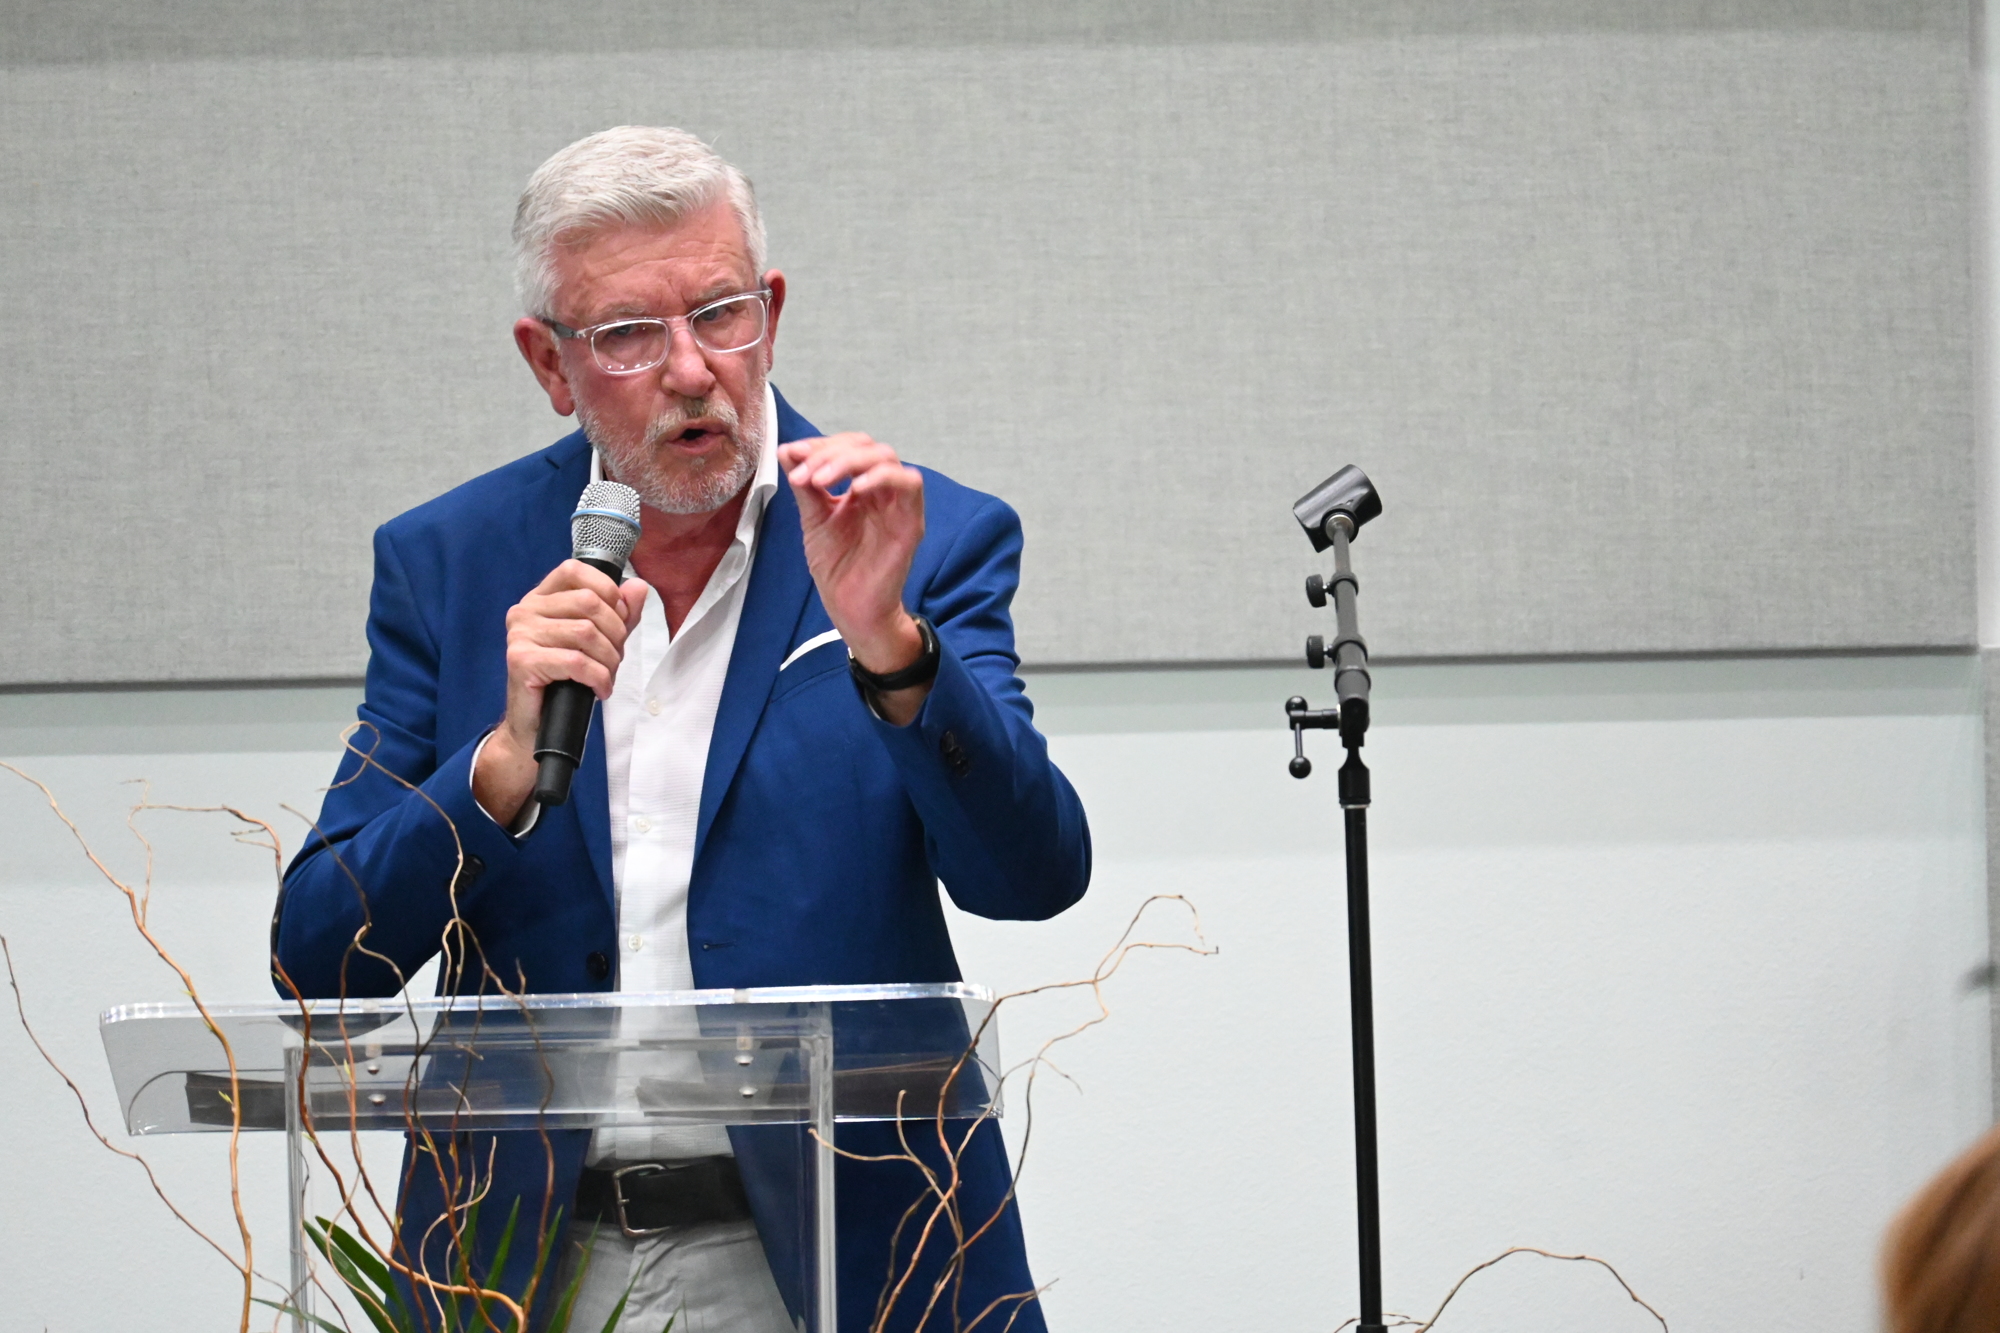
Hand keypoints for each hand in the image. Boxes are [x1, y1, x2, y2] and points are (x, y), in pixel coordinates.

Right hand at [473, 560, 648, 824]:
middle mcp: (525, 611)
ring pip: (586, 633)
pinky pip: (576, 661)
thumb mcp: (599, 641)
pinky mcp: (522, 661)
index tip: (619, 618)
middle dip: (615, 632)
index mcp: (541, 598)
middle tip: (615, 658)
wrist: (536, 725)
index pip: (574, 570)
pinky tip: (599, 690)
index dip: (606, 590)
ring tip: (607, 676)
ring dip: (609, 659)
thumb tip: (638, 588)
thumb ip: (619, 613)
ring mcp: (520, 635)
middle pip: (588, 603)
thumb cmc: (566, 680)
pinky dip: (598, 678)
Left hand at [777, 432, 929, 722]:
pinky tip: (853, 490)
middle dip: (831, 452)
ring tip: (819, 479)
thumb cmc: (837, 567)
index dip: (821, 445)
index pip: (848, 447)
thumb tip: (788, 450)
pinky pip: (909, 483)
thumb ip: (805, 485)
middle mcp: (881, 491)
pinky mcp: (911, 521)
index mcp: (860, 487)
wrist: (850, 607)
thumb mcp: (814, 518)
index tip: (792, 454)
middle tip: (805, 472)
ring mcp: (898, 504)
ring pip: (886, 458)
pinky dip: (880, 477)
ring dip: (849, 461)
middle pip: (867, 446)